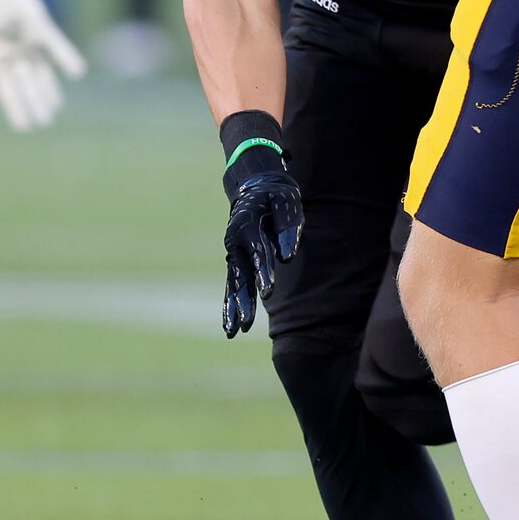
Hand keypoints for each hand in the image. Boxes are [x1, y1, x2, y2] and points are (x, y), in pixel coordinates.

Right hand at [0, 0, 85, 129]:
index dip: (14, 107)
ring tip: (56, 108)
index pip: (6, 89)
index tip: (22, 126)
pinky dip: (66, 58)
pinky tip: (78, 73)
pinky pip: (55, 45)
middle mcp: (13, 52)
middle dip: (33, 103)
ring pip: (40, 70)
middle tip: (43, 123)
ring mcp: (28, 39)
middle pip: (25, 84)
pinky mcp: (40, 25)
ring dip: (48, 89)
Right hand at [222, 169, 302, 337]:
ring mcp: (233, 253)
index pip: (257, 251)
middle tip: (248, 321)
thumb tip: (287, 257)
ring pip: (233, 284)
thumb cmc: (276, 195)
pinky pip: (232, 286)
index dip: (263, 272)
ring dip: (234, 308)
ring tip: (234, 332)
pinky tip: (230, 326)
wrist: (256, 187)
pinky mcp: (236, 261)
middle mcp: (235, 242)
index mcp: (247, 224)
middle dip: (244, 299)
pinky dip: (230, 305)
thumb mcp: (287, 201)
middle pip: (240, 274)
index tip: (269, 292)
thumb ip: (287, 226)